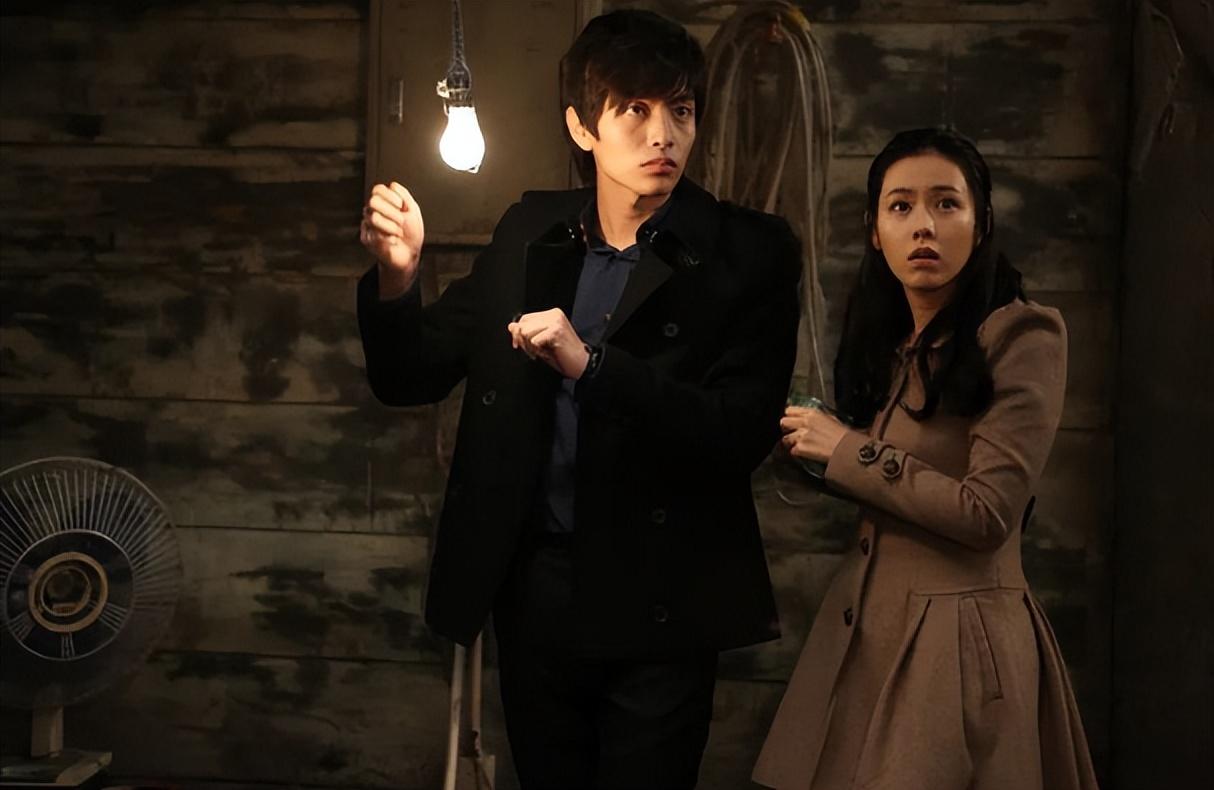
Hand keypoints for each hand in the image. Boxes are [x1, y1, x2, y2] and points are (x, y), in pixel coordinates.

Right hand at [360, 182, 424, 297]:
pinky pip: (375, 234)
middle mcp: (373, 212)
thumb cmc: (412, 234)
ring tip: (398, 233)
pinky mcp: (367, 238)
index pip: (378, 189)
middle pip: (373, 201)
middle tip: (401, 222)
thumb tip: (393, 185)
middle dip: (392, 212)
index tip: (402, 206)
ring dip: (392, 227)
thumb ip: (404, 195)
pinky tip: (393, 241)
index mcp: (384, 203)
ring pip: (374, 217)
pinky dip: (390, 238)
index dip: (391, 197)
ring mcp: (369, 225)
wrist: (410, 254)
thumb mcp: (414, 211)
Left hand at [507, 309, 589, 379]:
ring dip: (531, 347)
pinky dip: (538, 351)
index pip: (524, 319)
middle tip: (536, 352)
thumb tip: (511, 326)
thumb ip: (526, 333)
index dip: (519, 334)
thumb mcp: (540, 343)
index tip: (521, 346)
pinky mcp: (556, 331)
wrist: (582, 365)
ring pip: (526, 332)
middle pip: (523, 325)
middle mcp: (554, 314)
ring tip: (543, 352)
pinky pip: (534, 340)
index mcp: (551, 314)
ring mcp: (556, 321)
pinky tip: (547, 354)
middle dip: (524, 341)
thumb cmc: (563, 355)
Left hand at [780, 405, 848, 463]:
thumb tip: (808, 419)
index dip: (790, 417)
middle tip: (792, 433)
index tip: (791, 421)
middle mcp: (805, 422)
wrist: (847, 449)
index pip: (790, 410)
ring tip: (800, 445)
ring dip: (791, 443)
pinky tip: (805, 453)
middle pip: (783, 422)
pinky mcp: (801, 448)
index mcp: (812, 413)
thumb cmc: (843, 435)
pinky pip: (792, 451)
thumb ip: (816, 417)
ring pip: (785, 438)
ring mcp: (801, 435)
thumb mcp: (830, 418)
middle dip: (786, 428)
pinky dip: (797, 453)